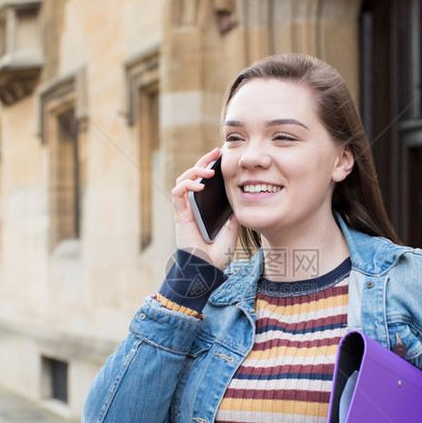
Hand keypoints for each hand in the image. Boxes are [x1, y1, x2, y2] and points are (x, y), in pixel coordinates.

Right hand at [171, 148, 239, 268]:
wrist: (206, 270)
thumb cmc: (217, 255)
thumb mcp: (232, 231)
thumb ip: (234, 216)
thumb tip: (242, 200)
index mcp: (205, 207)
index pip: (206, 181)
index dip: (212, 166)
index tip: (223, 156)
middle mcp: (193, 205)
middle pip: (194, 175)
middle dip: (203, 161)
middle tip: (216, 152)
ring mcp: (185, 209)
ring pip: (183, 179)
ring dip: (195, 170)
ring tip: (209, 169)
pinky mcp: (179, 214)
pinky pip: (178, 192)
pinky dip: (187, 184)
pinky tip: (200, 185)